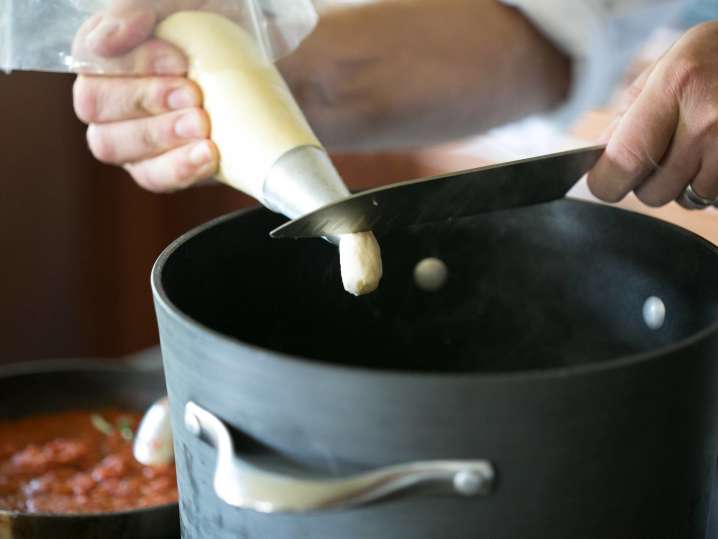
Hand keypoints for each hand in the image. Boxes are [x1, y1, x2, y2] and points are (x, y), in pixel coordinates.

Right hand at [72, 1, 218, 192]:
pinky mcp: (158, 169)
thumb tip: (109, 37)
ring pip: (113, 144)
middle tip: (194, 96)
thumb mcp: (189, 6)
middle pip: (95, 104)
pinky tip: (209, 154)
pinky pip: (152, 177)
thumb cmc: (221, 33)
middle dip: (147, 100)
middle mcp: (110, 97)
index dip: (131, 63)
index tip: (180, 62)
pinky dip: (179, 167)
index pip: (90, 58)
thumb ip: (143, 7)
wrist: (266, 73)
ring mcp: (130, 137)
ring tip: (204, 126)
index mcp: (109, 53)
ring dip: (160, 135)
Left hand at [587, 21, 717, 208]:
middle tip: (661, 154)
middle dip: (648, 182)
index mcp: (673, 86)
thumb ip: (627, 116)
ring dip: (684, 183)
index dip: (606, 181)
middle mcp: (706, 118)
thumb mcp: (666, 69)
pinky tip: (715, 153)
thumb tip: (598, 164)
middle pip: (653, 192)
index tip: (605, 180)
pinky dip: (710, 182)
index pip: (623, 161)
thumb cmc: (714, 57)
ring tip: (697, 147)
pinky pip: (714, 197)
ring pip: (686, 199)